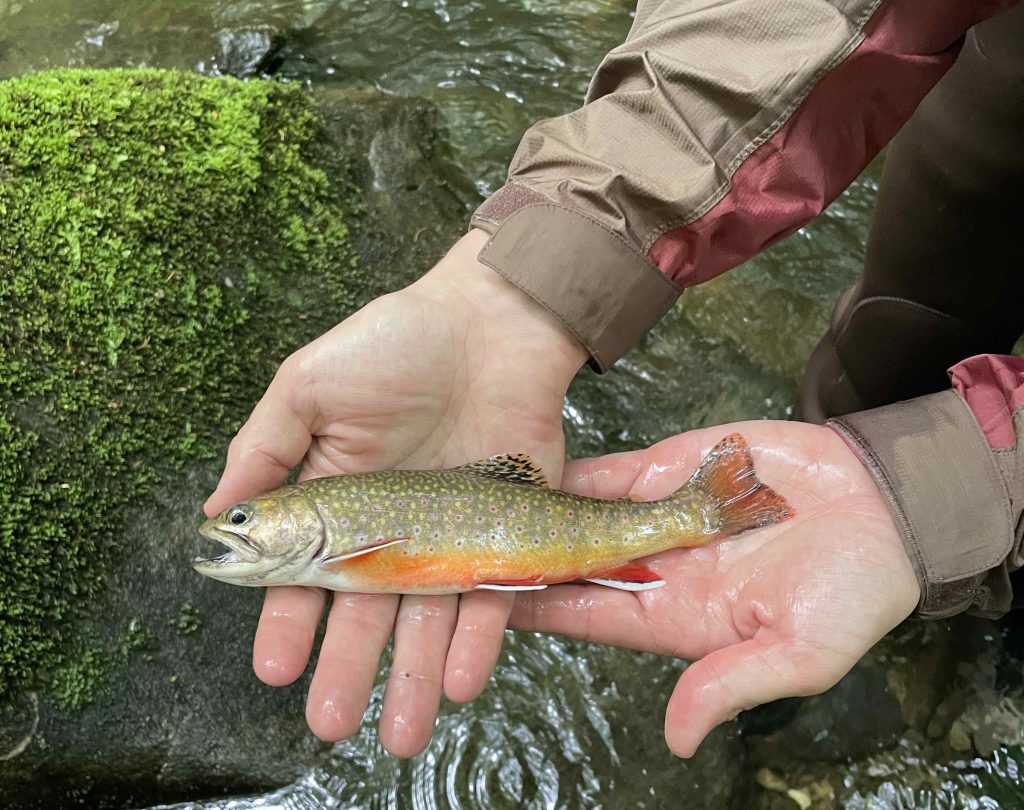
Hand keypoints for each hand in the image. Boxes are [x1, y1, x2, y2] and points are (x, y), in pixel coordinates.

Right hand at [204, 229, 586, 756]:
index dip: (289, 621)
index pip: (306, 574)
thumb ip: (264, 449)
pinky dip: (478, 638)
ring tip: (402, 735)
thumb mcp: (310, 387)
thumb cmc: (396, 343)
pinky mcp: (507, 529)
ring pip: (429, 619)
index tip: (275, 668)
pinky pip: (492, 594)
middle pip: (366, 611)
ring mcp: (450, 533)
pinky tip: (460, 682)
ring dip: (414, 677)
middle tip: (332, 724)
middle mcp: (391, 527)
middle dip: (348, 668)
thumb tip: (213, 516)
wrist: (494, 322)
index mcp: (338, 498)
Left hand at [509, 420, 919, 756]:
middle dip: (520, 557)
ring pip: (582, 514)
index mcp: (676, 617)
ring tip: (474, 504)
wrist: (887, 507)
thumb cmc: (854, 592)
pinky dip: (573, 474)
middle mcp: (656, 567)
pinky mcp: (675, 468)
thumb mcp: (798, 653)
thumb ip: (731, 685)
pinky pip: (614, 472)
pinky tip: (528, 468)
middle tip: (456, 547)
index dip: (540, 609)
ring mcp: (661, 514)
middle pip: (572, 563)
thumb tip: (679, 737)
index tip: (486, 602)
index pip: (589, 615)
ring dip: (535, 510)